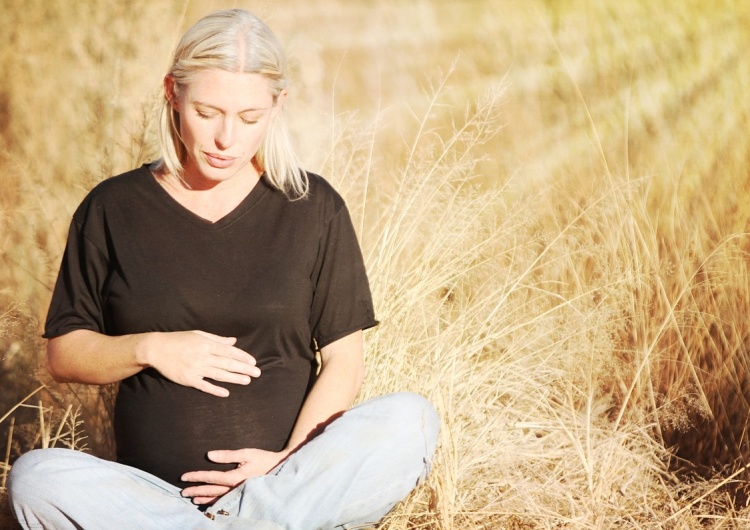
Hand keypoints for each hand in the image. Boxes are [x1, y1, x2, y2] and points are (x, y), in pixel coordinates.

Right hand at [144, 331, 259, 396]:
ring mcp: (195, 369)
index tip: (253, 362)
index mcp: (206, 344)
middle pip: (227, 363)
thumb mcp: (198, 334)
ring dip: (235, 378)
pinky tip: (226, 393)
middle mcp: (203, 356)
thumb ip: (217, 339)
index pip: (229, 351)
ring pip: (219, 375)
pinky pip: (204, 386)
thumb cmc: (178, 340)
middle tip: (257, 373)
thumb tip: (233, 341)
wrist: (156, 349)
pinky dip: (215, 390)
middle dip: (244, 369)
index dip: (242, 357)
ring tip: (247, 381)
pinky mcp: (188, 379)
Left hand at [181, 448, 289, 504]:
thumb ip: (228, 455)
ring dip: (204, 499)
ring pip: (217, 499)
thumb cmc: (264, 459)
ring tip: (193, 499)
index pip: (210, 477)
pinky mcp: (243, 496)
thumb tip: (209, 455)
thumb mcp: (247, 453)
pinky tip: (209, 503)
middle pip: (211, 491)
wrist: (281, 469)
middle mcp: (235, 488)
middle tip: (182, 492)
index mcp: (234, 477)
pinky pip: (226, 502)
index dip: (196, 477)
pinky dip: (215, 503)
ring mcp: (239, 494)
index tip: (184, 477)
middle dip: (195, 490)